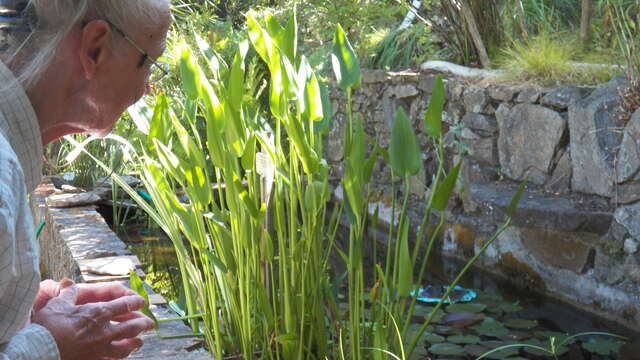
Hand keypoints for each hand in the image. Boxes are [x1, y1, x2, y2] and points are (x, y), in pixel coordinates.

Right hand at [32, 280, 154, 359]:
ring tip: (140, 342)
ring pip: (126, 347)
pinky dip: (120, 359)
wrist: (40, 350)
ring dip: (135, 343)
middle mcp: (105, 331)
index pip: (125, 305)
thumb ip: (68, 293)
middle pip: (132, 327)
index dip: (136, 302)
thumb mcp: (58, 304)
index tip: (142, 302)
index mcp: (99, 313)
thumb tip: (69, 283)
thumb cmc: (48, 326)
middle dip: (143, 324)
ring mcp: (101, 349)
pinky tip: (122, 358)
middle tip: (150, 323)